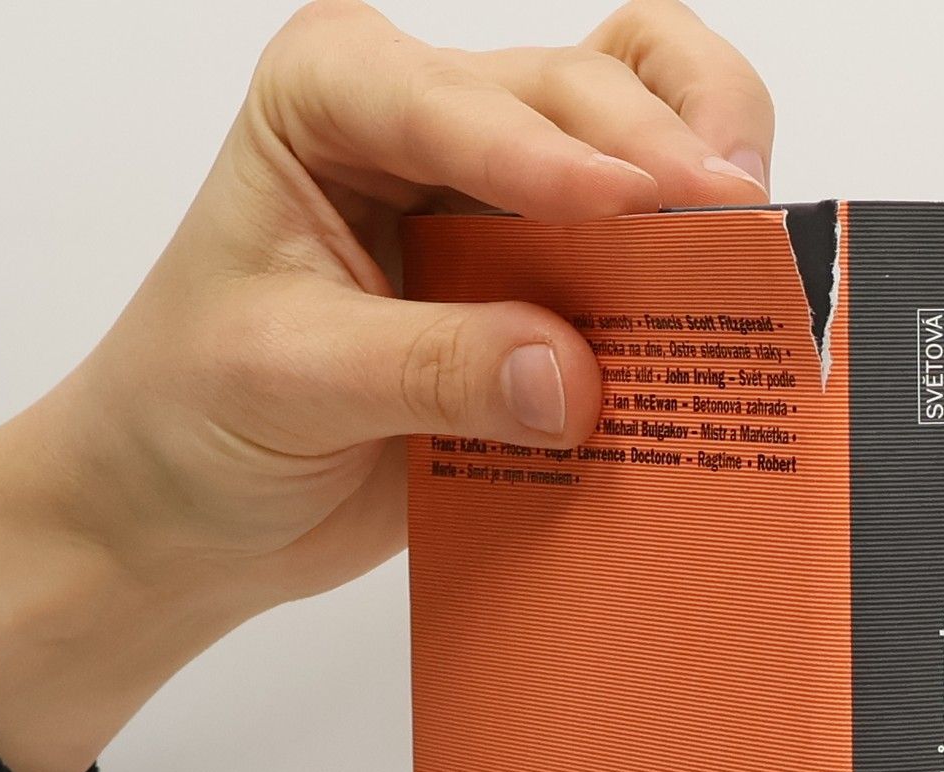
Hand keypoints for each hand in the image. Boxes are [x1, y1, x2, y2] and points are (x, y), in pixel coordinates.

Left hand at [0, 1, 773, 771]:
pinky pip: (643, 254)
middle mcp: (428, 119)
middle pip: (588, 93)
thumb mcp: (290, 383)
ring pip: (642, 137)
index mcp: (337, 96)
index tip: (646, 211)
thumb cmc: (192, 416)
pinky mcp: (543, 284)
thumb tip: (573, 380)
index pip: (470, 103)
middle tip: (744, 242)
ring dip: (705, 191)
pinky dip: (690, 275)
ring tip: (757, 261)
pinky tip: (722, 319)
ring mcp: (497, 197)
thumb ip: (430, 369)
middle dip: (667, 163)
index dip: (563, 159)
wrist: (186, 507)